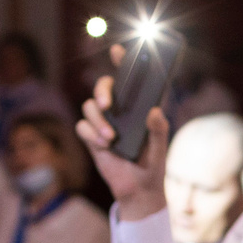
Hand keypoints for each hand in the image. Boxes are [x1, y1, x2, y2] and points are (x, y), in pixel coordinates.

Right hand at [75, 52, 169, 217]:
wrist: (138, 191)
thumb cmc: (152, 166)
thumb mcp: (160, 149)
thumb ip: (159, 131)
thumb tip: (155, 112)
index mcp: (138, 107)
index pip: (129, 78)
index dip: (123, 62)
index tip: (119, 51)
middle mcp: (119, 111)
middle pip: (102, 86)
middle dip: (101, 90)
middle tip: (108, 104)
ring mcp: (104, 123)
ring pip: (89, 106)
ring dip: (98, 121)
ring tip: (111, 139)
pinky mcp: (92, 138)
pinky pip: (82, 127)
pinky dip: (91, 134)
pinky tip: (104, 146)